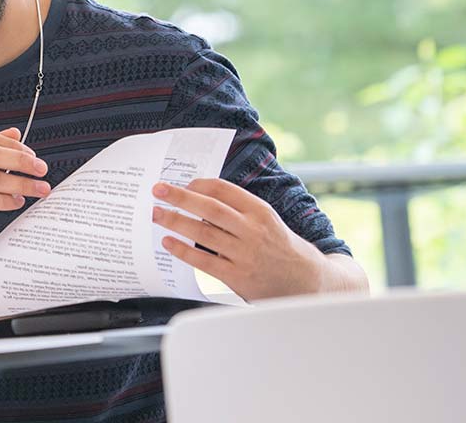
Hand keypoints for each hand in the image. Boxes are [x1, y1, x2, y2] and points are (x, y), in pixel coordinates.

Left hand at [150, 178, 330, 300]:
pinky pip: (204, 261)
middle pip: (211, 209)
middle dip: (181, 197)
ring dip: (176, 221)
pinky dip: (183, 251)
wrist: (309, 282)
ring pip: (204, 233)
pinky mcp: (238, 277)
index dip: (200, 184)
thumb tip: (199, 199)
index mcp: (261, 212)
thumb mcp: (268, 221)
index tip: (183, 183)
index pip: (225, 190)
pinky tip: (168, 242)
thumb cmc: (282, 248)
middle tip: (158, 190)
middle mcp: (254, 230)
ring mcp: (246, 254)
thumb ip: (239, 211)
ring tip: (156, 214)